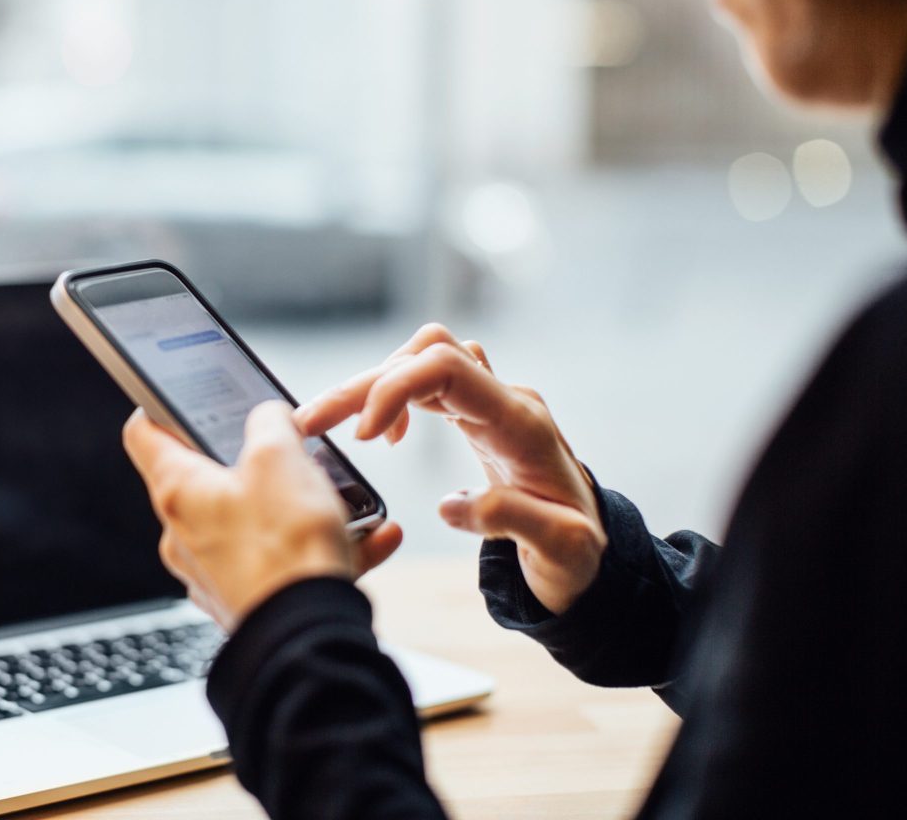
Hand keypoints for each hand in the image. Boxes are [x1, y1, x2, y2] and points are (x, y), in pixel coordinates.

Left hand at [123, 401, 404, 630]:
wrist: (307, 635)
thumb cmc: (284, 549)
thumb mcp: (280, 457)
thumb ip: (270, 422)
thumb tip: (269, 417)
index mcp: (178, 493)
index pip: (144, 435)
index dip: (157, 407)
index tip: (172, 397)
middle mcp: (185, 536)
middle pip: (208, 480)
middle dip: (254, 462)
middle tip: (287, 449)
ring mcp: (216, 572)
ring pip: (256, 522)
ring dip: (301, 505)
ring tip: (343, 499)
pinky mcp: (250, 599)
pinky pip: (286, 560)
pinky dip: (325, 545)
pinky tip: (372, 537)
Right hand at [293, 324, 605, 615]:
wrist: (593, 550)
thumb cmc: (578, 553)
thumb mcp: (561, 550)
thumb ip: (510, 521)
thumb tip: (450, 504)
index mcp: (520, 423)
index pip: (447, 367)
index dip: (395, 388)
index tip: (364, 438)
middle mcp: (506, 400)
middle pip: (425, 353)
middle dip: (363, 383)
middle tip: (313, 422)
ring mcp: (492, 402)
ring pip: (422, 358)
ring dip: (373, 384)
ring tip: (334, 425)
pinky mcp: (478, 413)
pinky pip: (428, 379)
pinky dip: (393, 395)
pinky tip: (384, 435)